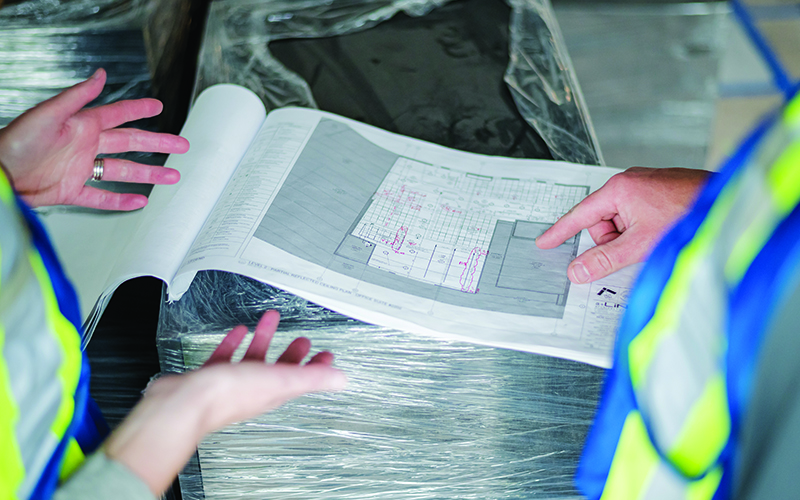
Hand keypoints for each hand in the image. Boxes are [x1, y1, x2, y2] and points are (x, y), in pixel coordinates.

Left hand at [0, 68, 189, 209]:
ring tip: (170, 177)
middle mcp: (85, 146)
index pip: (118, 114)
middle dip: (158, 143)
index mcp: (82, 125)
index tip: (158, 106)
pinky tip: (139, 201)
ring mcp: (81, 169)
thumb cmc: (16, 142)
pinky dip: (121, 200)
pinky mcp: (72, 191)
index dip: (139, 109)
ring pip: (123, 171)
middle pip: (130, 143)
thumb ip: (78, 96)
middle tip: (180, 145)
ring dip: (148, 174)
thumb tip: (100, 76)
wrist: (0, 173)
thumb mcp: (48, 114)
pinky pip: (102, 196)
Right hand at [103, 310, 345, 494]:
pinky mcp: (209, 377)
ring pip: (253, 359)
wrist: (183, 403)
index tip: (326, 356)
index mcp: (273, 391)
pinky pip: (225, 357)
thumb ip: (311, 378)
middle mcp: (254, 389)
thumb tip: (342, 380)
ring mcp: (231, 384)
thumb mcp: (280, 380)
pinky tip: (237, 332)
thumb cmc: (228, 396)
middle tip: (303, 340)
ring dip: (264, 340)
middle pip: (279, 369)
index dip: (316, 367)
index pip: (302, 379)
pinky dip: (234, 343)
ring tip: (270, 320)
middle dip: (292, 354)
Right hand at [535, 167, 710, 282]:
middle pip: (603, 222)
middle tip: (637, 247)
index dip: (560, 232)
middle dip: (615, 240)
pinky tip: (664, 232)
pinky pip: (639, 216)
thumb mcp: (640, 245)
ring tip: (658, 238)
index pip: (579, 215)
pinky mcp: (660, 192)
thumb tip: (578, 271)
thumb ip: (604, 260)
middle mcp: (630, 182)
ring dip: (634, 236)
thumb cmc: (689, 215)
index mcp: (619, 189)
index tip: (544, 241)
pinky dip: (646, 230)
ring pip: (623, 222)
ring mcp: (646, 186)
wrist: (728, 204)